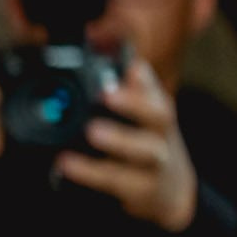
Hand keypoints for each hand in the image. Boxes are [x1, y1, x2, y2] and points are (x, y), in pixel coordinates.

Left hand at [57, 59, 197, 231]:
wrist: (170, 193)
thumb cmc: (145, 142)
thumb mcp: (141, 112)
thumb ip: (124, 84)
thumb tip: (102, 43)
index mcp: (156, 109)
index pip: (153, 89)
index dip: (141, 79)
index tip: (128, 67)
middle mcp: (160, 133)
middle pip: (159, 115)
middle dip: (135, 103)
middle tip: (106, 94)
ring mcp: (155, 163)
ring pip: (144, 151)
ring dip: (118, 141)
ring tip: (91, 131)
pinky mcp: (142, 190)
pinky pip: (119, 182)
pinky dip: (92, 174)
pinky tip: (66, 166)